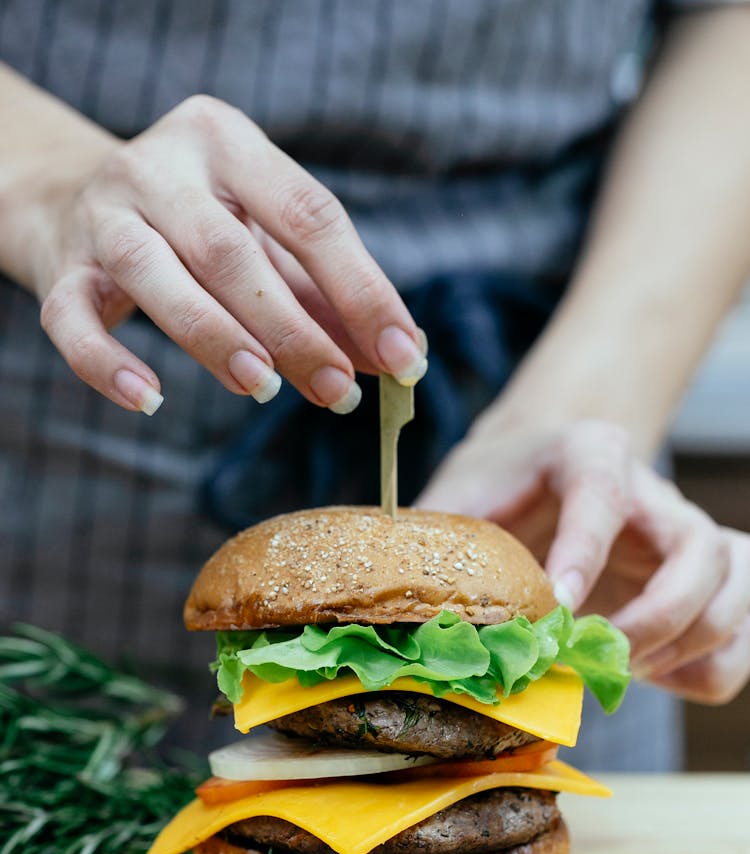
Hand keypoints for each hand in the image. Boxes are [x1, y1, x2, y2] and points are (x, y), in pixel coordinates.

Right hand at [34, 95, 426, 413]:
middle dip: (292, 328)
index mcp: (228, 142)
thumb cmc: (200, 226)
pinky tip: (149, 400)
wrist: (75, 201)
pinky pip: (71, 319)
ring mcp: (102, 215)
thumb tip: (400, 361)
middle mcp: (160, 167)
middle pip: (230, 250)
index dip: (362, 290)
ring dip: (215, 338)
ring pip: (154, 276)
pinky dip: (108, 364)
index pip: (308, 215)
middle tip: (337, 390)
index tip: (405, 357)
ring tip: (263, 388)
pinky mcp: (59, 268)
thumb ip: (329, 297)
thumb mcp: (268, 240)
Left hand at [417, 419, 749, 703]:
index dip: (585, 554)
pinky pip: (740, 630)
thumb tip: (390, 598)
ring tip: (620, 671)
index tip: (558, 611)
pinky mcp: (700, 578)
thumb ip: (438, 538)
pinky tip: (648, 675)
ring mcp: (685, 533)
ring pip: (735, 587)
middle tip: (599, 659)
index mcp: (589, 454)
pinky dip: (707, 666)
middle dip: (657, 618)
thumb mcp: (458, 497)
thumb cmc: (493, 487)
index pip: (604, 496)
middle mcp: (652, 491)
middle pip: (699, 549)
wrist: (535, 474)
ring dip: (687, 645)